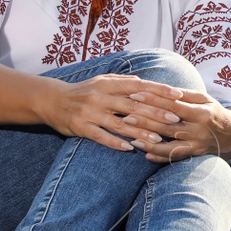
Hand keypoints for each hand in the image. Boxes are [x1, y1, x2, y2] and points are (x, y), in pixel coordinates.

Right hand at [41, 74, 186, 151]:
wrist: (52, 100)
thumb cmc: (84, 91)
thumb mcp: (102, 81)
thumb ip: (123, 82)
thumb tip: (146, 83)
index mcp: (108, 83)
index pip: (140, 86)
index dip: (160, 90)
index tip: (179, 95)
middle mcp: (100, 96)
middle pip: (133, 106)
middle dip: (156, 113)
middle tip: (176, 119)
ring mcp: (90, 112)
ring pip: (119, 123)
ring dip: (140, 132)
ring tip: (157, 139)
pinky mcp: (81, 127)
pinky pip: (100, 136)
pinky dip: (115, 142)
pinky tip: (129, 149)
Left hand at [123, 84, 230, 162]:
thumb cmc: (212, 111)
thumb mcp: (203, 98)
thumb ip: (184, 94)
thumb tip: (162, 87)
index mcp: (201, 112)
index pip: (173, 105)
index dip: (154, 100)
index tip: (136, 95)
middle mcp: (199, 130)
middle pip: (168, 125)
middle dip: (146, 121)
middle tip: (126, 116)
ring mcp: (196, 144)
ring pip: (169, 144)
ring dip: (149, 142)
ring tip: (130, 138)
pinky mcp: (194, 155)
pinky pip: (174, 157)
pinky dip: (159, 157)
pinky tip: (145, 154)